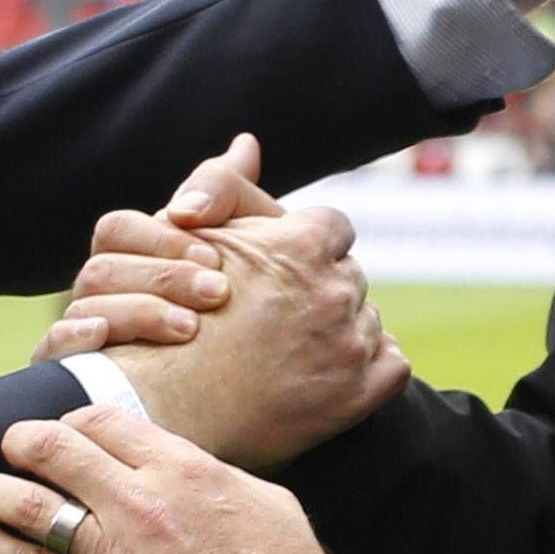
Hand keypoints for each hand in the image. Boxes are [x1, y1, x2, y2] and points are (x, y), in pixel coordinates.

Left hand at [0, 406, 325, 553]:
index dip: (75, 421)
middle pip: (55, 450)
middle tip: (12, 446)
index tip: (67, 432)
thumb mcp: (262, 500)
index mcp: (181, 469)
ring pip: (30, 506)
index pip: (102, 421)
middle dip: (24, 442)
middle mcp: (138, 503)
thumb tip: (181, 466)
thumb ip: (209, 476)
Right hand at [31, 132, 280, 362]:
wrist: (243, 407)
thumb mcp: (249, 261)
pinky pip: (51, 350)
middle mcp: (102, 295)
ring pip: (85, 304)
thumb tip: (244, 145)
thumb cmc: (242, 325)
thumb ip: (234, 203)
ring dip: (137, 309)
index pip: (120, 230)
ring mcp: (84, 335)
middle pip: (103, 266)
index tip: (217, 258)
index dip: (162, 238)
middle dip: (163, 276)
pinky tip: (106, 339)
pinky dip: (74, 339)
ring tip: (190, 327)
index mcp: (132, 262)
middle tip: (220, 293)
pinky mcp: (71, 379)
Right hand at [98, 206, 405, 469]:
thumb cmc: (166, 317)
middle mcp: (334, 290)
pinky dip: (370, 369)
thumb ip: (223, 187)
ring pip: (368, 321)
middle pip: (348, 276)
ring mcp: (349, 345)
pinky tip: (328, 378)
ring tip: (290, 354)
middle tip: (278, 319)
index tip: (280, 272)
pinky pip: (393, 365)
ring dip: (340, 332)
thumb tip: (248, 145)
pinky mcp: (357, 395)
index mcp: (301, 244)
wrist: (161, 408)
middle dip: (320, 292)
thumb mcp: (191, 240)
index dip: (305, 248)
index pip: (332, 227)